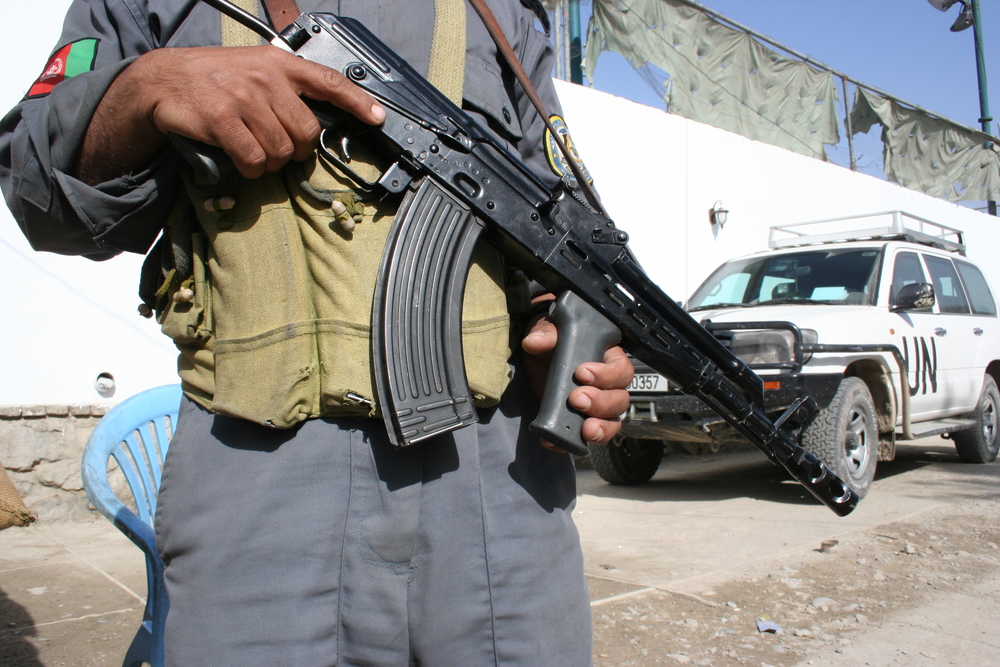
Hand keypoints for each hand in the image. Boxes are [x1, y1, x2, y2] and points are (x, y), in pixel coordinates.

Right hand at [77, 45, 383, 183]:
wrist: (162, 81)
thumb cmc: (213, 80)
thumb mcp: (253, 70)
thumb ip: (284, 89)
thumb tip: (313, 125)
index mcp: (279, 64)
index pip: (328, 80)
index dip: (357, 101)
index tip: (377, 117)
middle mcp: (265, 77)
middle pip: (306, 133)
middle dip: (296, 151)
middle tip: (278, 149)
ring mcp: (243, 96)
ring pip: (280, 151)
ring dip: (269, 162)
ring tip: (252, 152)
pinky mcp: (221, 118)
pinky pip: (252, 158)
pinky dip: (249, 168)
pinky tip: (240, 160)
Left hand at [522, 302, 633, 451]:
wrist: (535, 360)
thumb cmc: (552, 340)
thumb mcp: (549, 330)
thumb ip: (546, 333)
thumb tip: (535, 342)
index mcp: (607, 359)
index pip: (620, 369)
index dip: (606, 374)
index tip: (581, 373)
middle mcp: (608, 386)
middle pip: (620, 400)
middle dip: (601, 403)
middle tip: (577, 399)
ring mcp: (597, 408)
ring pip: (611, 423)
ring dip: (600, 428)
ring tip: (585, 430)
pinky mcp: (580, 424)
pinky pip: (584, 440)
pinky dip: (571, 444)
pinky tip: (554, 442)